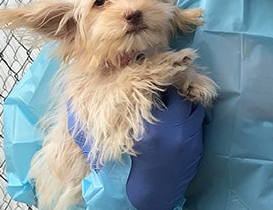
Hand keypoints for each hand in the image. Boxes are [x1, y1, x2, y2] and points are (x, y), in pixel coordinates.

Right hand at [69, 87, 205, 209]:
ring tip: (175, 98)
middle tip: (162, 85)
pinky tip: (184, 113)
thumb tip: (72, 103)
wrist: (143, 202)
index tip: (146, 75)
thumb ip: (84, 127)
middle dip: (169, 88)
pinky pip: (200, 118)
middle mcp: (171, 127)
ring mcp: (187, 135)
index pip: (153, 89)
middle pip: (176, 93)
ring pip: (192, 103)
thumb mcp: (98, 151)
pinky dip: (192, 113)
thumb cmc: (119, 175)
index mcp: (146, 127)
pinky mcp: (197, 144)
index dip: (150, 80)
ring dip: (184, 99)